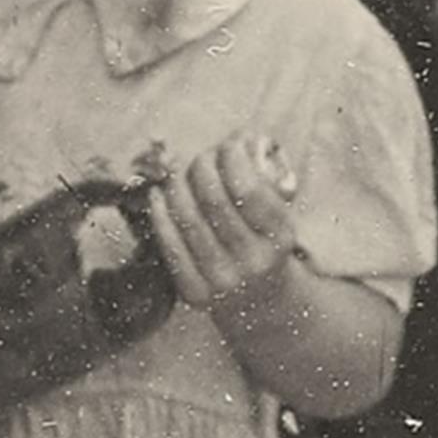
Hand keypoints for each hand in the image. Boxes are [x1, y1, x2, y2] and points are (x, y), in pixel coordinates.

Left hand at [146, 138, 301, 317]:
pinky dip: (160, 214)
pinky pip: (169, 244)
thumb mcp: (279, 210)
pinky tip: (158, 196)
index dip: (232, 157)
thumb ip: (265, 173)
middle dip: (201, 167)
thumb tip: (242, 137)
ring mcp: (222, 281)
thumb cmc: (264, 239)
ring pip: (187, 218)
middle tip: (198, 158)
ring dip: (176, 186)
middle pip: (212, 199)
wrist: (261, 300)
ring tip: (176, 174)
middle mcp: (253, 262)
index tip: (227, 145)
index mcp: (279, 237)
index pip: (248, 186)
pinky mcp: (195, 294)